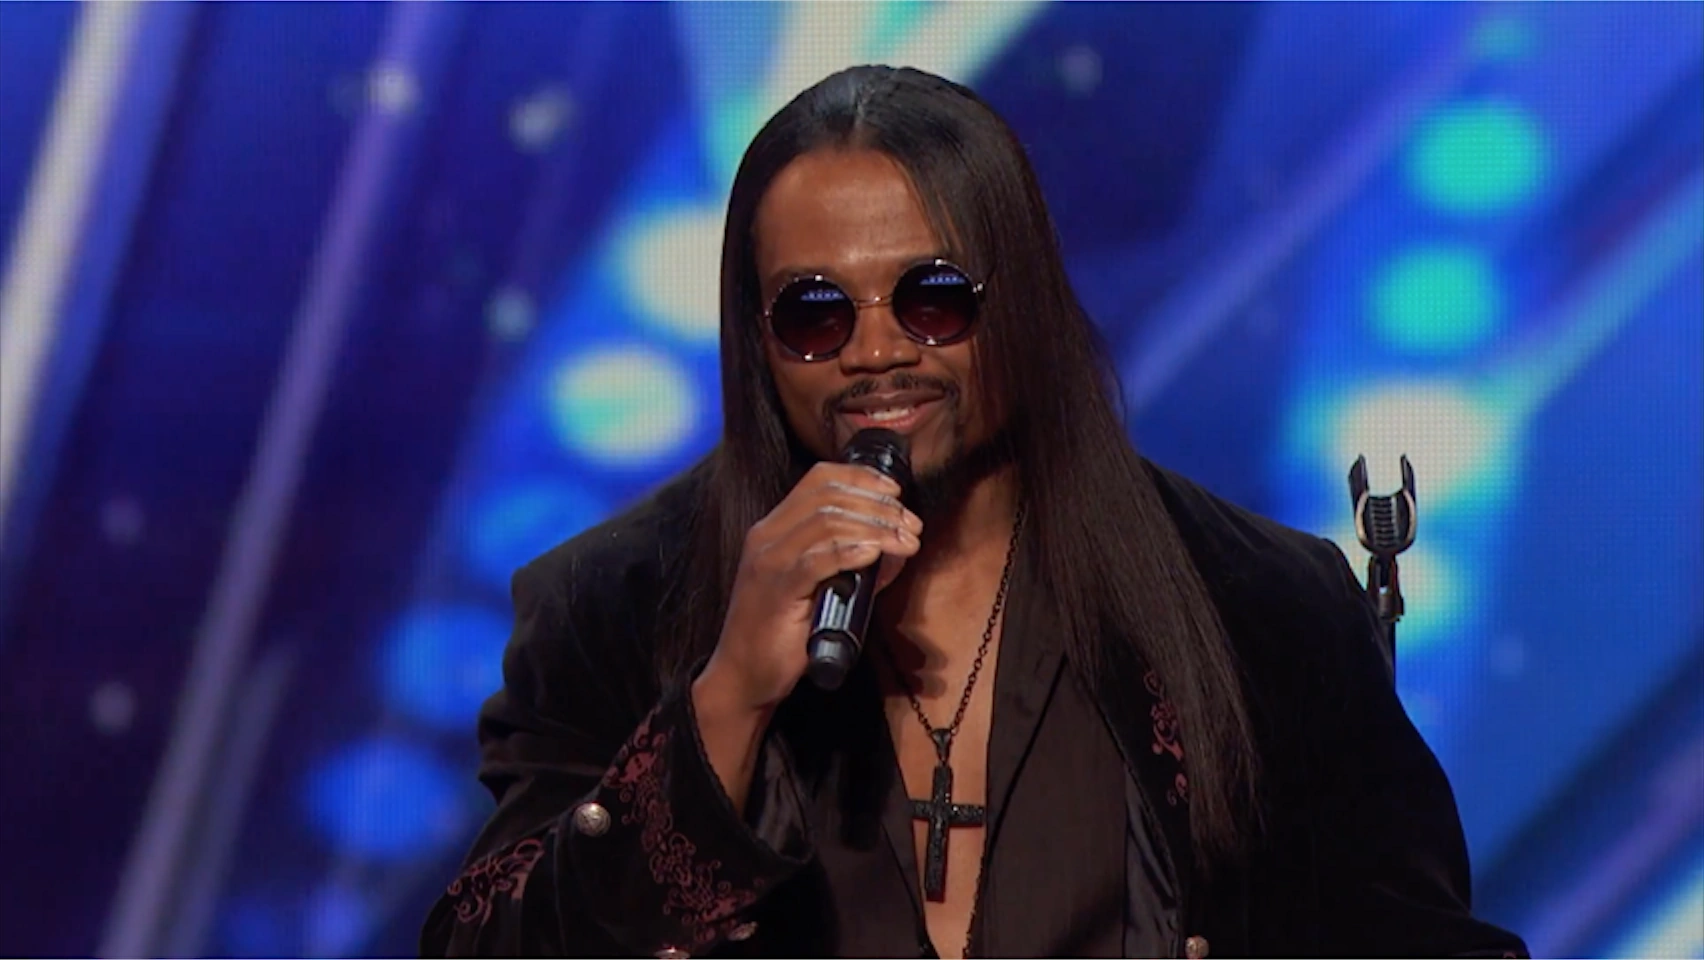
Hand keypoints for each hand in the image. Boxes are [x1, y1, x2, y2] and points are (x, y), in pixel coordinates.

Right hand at [700, 462, 921, 712]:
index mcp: (774, 528)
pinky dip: (850, 552)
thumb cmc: (782, 635)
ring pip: (826, 523)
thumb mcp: (820, 590)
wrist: (743, 678)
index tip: (897, 494)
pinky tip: (874, 554)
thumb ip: (853, 565)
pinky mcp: (776, 592)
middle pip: (828, 496)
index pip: (819, 479)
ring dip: (875, 528)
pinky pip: (817, 561)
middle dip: (878, 505)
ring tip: (905, 541)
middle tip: (911, 524)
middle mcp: (767, 536)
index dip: (863, 479)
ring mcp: (768, 562)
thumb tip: (895, 547)